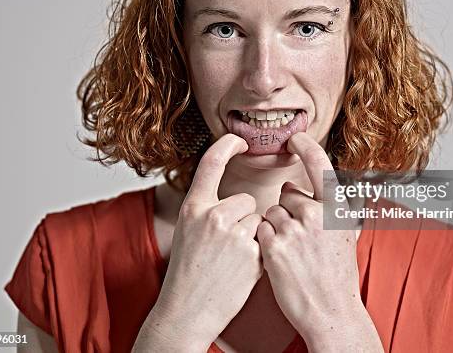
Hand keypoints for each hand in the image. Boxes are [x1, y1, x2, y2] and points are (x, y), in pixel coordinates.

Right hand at [154, 134, 262, 346]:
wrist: (187, 310)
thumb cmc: (188, 272)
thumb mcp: (188, 231)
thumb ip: (208, 209)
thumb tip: (237, 196)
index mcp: (193, 207)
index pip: (211, 162)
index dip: (227, 145)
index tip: (238, 141)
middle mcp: (212, 216)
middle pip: (246, 199)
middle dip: (244, 217)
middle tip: (226, 244)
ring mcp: (233, 235)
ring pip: (259, 219)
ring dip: (253, 235)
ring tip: (233, 258)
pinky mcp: (252, 253)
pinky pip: (266, 239)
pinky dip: (259, 252)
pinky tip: (242, 268)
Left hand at [256, 132, 362, 340]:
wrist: (331, 312)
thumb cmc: (337, 274)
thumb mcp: (344, 233)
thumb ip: (325, 207)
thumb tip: (299, 186)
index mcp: (337, 208)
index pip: (319, 164)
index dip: (305, 146)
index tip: (295, 138)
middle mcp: (317, 214)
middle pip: (287, 193)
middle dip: (287, 209)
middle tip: (300, 237)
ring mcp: (294, 230)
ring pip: (271, 211)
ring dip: (275, 226)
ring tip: (292, 252)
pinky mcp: (274, 247)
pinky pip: (261, 229)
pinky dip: (265, 240)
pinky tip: (280, 258)